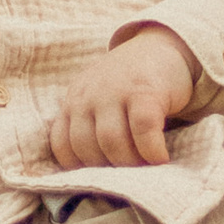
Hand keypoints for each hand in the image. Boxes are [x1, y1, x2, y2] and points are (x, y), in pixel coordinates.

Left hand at [47, 30, 197, 169]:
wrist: (160, 45)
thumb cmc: (129, 84)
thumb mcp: (98, 99)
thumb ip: (89, 126)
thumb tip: (93, 177)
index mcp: (73, 102)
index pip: (62, 145)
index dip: (79, 168)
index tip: (101, 177)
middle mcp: (88, 96)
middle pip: (87, 147)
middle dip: (108, 171)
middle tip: (128, 177)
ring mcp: (115, 91)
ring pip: (111, 141)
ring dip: (129, 164)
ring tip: (145, 170)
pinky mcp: (145, 90)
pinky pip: (143, 129)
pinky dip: (152, 151)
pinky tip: (161, 159)